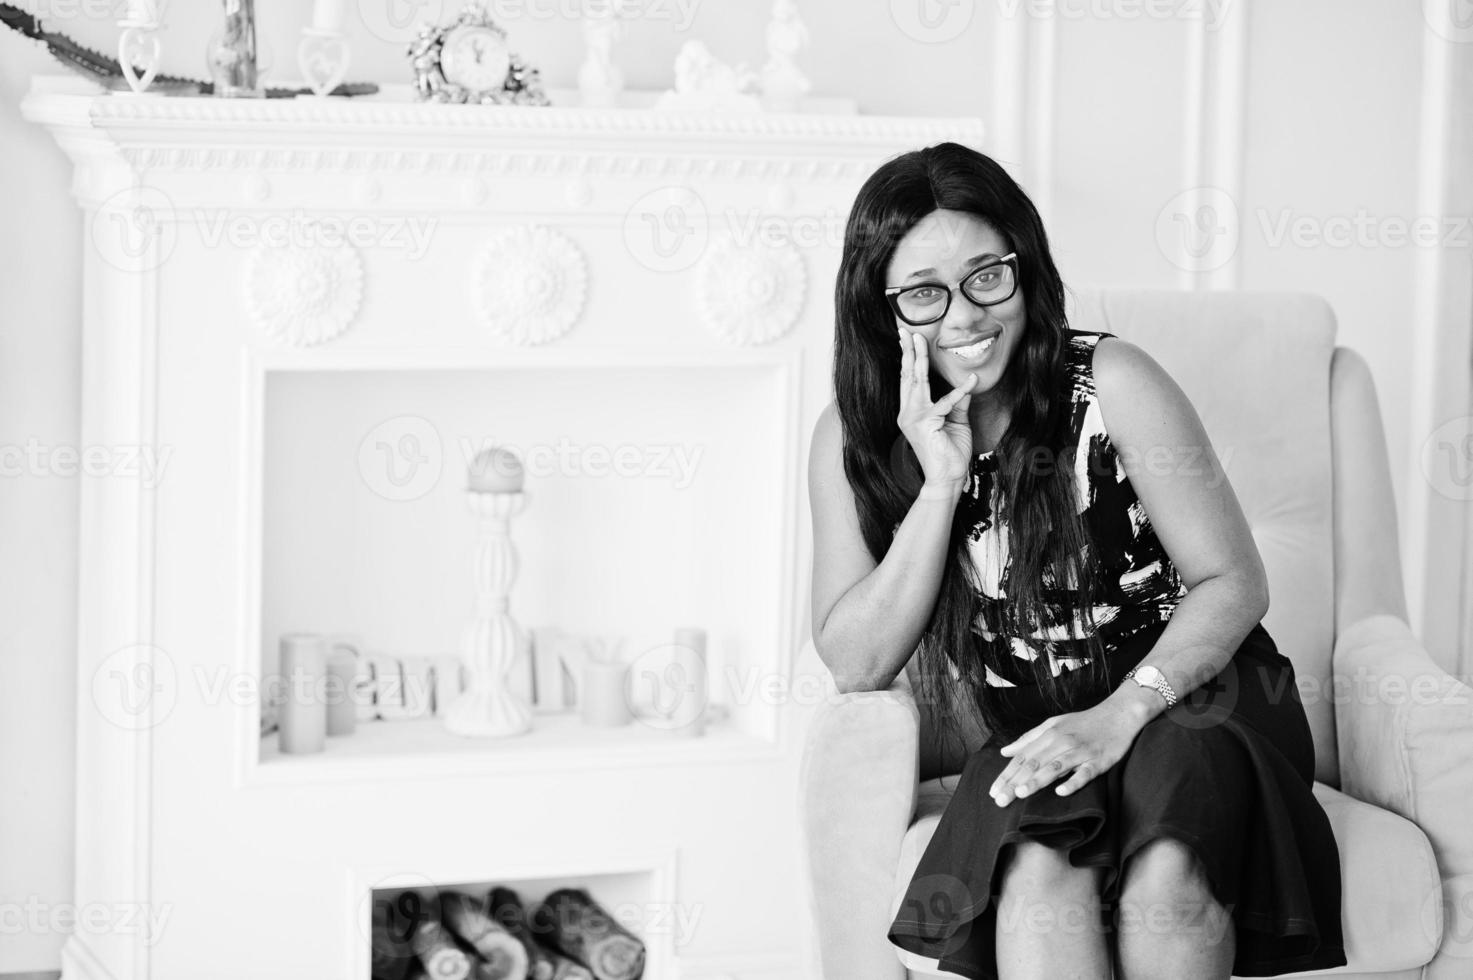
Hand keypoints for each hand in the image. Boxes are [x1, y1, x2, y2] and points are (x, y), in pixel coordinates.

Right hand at [896, 327, 976, 490]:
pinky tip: (971, 381)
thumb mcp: (957, 421)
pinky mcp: (926, 424)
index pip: (908, 381)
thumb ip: (958, 402)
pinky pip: (946, 402)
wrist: (948, 479)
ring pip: (917, 381)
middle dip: (906, 351)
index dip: (907, 359)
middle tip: (905, 331)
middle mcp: (908, 413)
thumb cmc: (950, 453)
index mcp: (911, 412)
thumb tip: (966, 382)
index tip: (907, 339)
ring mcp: (913, 418)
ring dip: (919, 359)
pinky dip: (960, 391)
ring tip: (920, 340)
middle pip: (906, 376)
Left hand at [988, 699, 1147, 804]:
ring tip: (1021, 794)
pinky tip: (1061, 792)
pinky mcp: (1099, 760)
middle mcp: (1062, 742)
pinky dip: (1073, 781)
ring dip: (1037, 780)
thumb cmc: (1084, 722)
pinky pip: (1085, 773)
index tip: (993, 791)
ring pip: (1055, 767)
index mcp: (1049, 734)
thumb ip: (1028, 739)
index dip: (1006, 774)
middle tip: (1000, 800)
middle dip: (1015, 782)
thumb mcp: (1053, 725)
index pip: (1022, 757)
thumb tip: (1004, 751)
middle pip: (1034, 763)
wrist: (1119, 714)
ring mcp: (1080, 751)